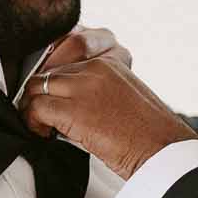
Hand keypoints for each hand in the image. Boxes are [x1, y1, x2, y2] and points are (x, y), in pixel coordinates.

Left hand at [21, 33, 197, 178]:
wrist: (164, 152)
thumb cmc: (147, 133)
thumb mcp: (123, 93)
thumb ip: (97, 84)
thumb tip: (62, 94)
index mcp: (113, 58)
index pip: (67, 45)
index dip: (50, 66)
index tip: (46, 85)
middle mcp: (98, 66)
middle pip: (48, 66)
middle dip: (38, 88)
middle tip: (39, 109)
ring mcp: (85, 85)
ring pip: (37, 85)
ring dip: (33, 106)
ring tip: (41, 124)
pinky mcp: (75, 109)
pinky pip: (36, 107)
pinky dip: (33, 122)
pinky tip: (44, 133)